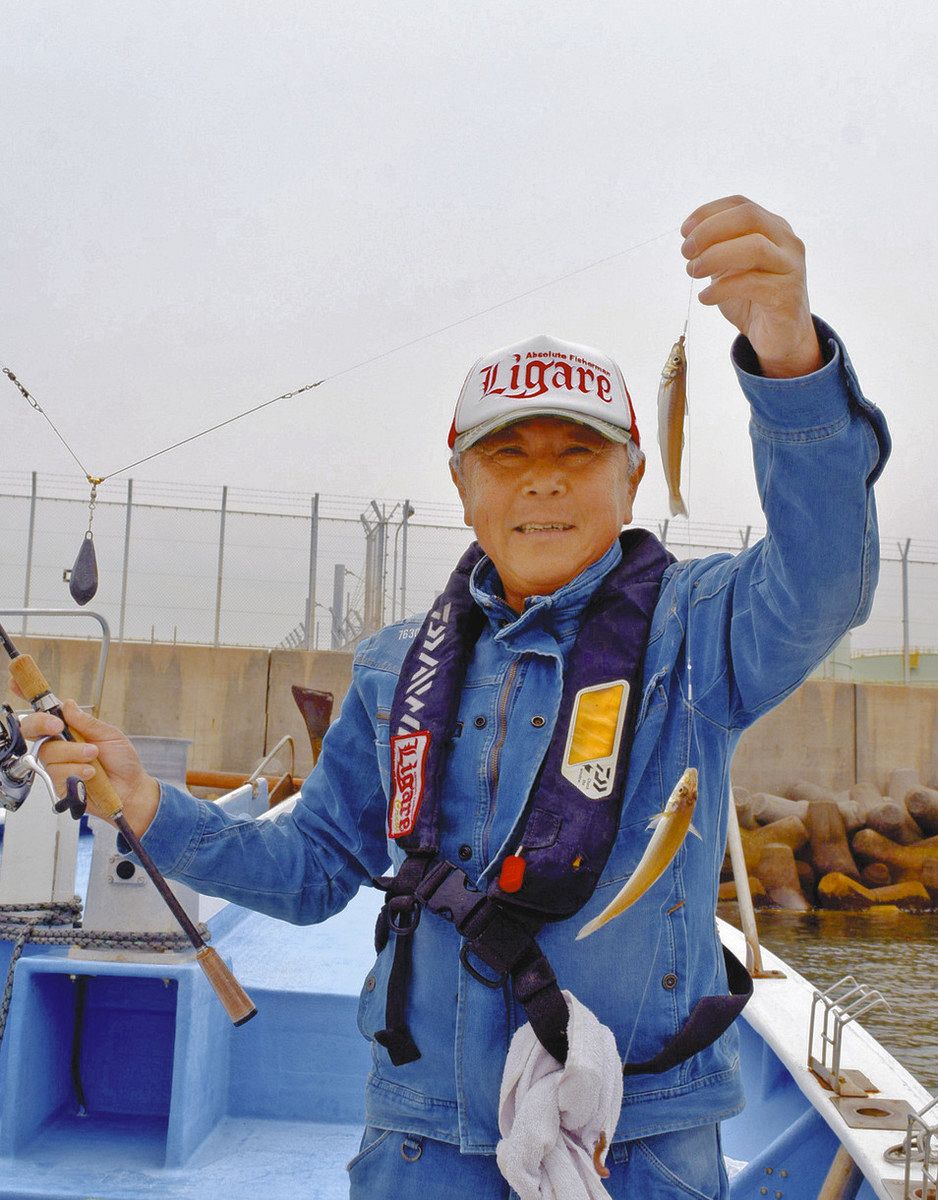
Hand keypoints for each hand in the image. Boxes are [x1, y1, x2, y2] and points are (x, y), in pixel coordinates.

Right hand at [12, 693, 159, 835]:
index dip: (28, 696)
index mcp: (71, 727)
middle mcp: (60, 743)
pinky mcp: (58, 782)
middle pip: (32, 729)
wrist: (131, 789)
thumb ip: (86, 721)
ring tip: (94, 756)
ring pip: (48, 751)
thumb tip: (67, 704)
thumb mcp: (110, 735)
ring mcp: (57, 763)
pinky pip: (56, 772)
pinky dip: (76, 769)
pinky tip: (90, 773)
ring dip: (73, 752)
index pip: (46, 710)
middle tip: (58, 726)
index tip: (16, 683)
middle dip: (42, 723)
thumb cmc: (123, 761)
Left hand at [681, 196, 821, 377]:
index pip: (740, 205)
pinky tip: (705, 297)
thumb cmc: (752, 300)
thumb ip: (718, 249)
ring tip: (693, 272)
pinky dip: (721, 288)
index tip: (684, 231)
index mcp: (773, 229)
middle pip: (749, 217)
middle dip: (710, 230)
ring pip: (754, 247)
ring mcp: (790, 267)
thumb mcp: (731, 268)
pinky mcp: (787, 295)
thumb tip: (690, 238)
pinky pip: (752, 283)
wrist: (779, 339)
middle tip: (686, 252)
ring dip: (715, 256)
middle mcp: (786, 242)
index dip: (708, 213)